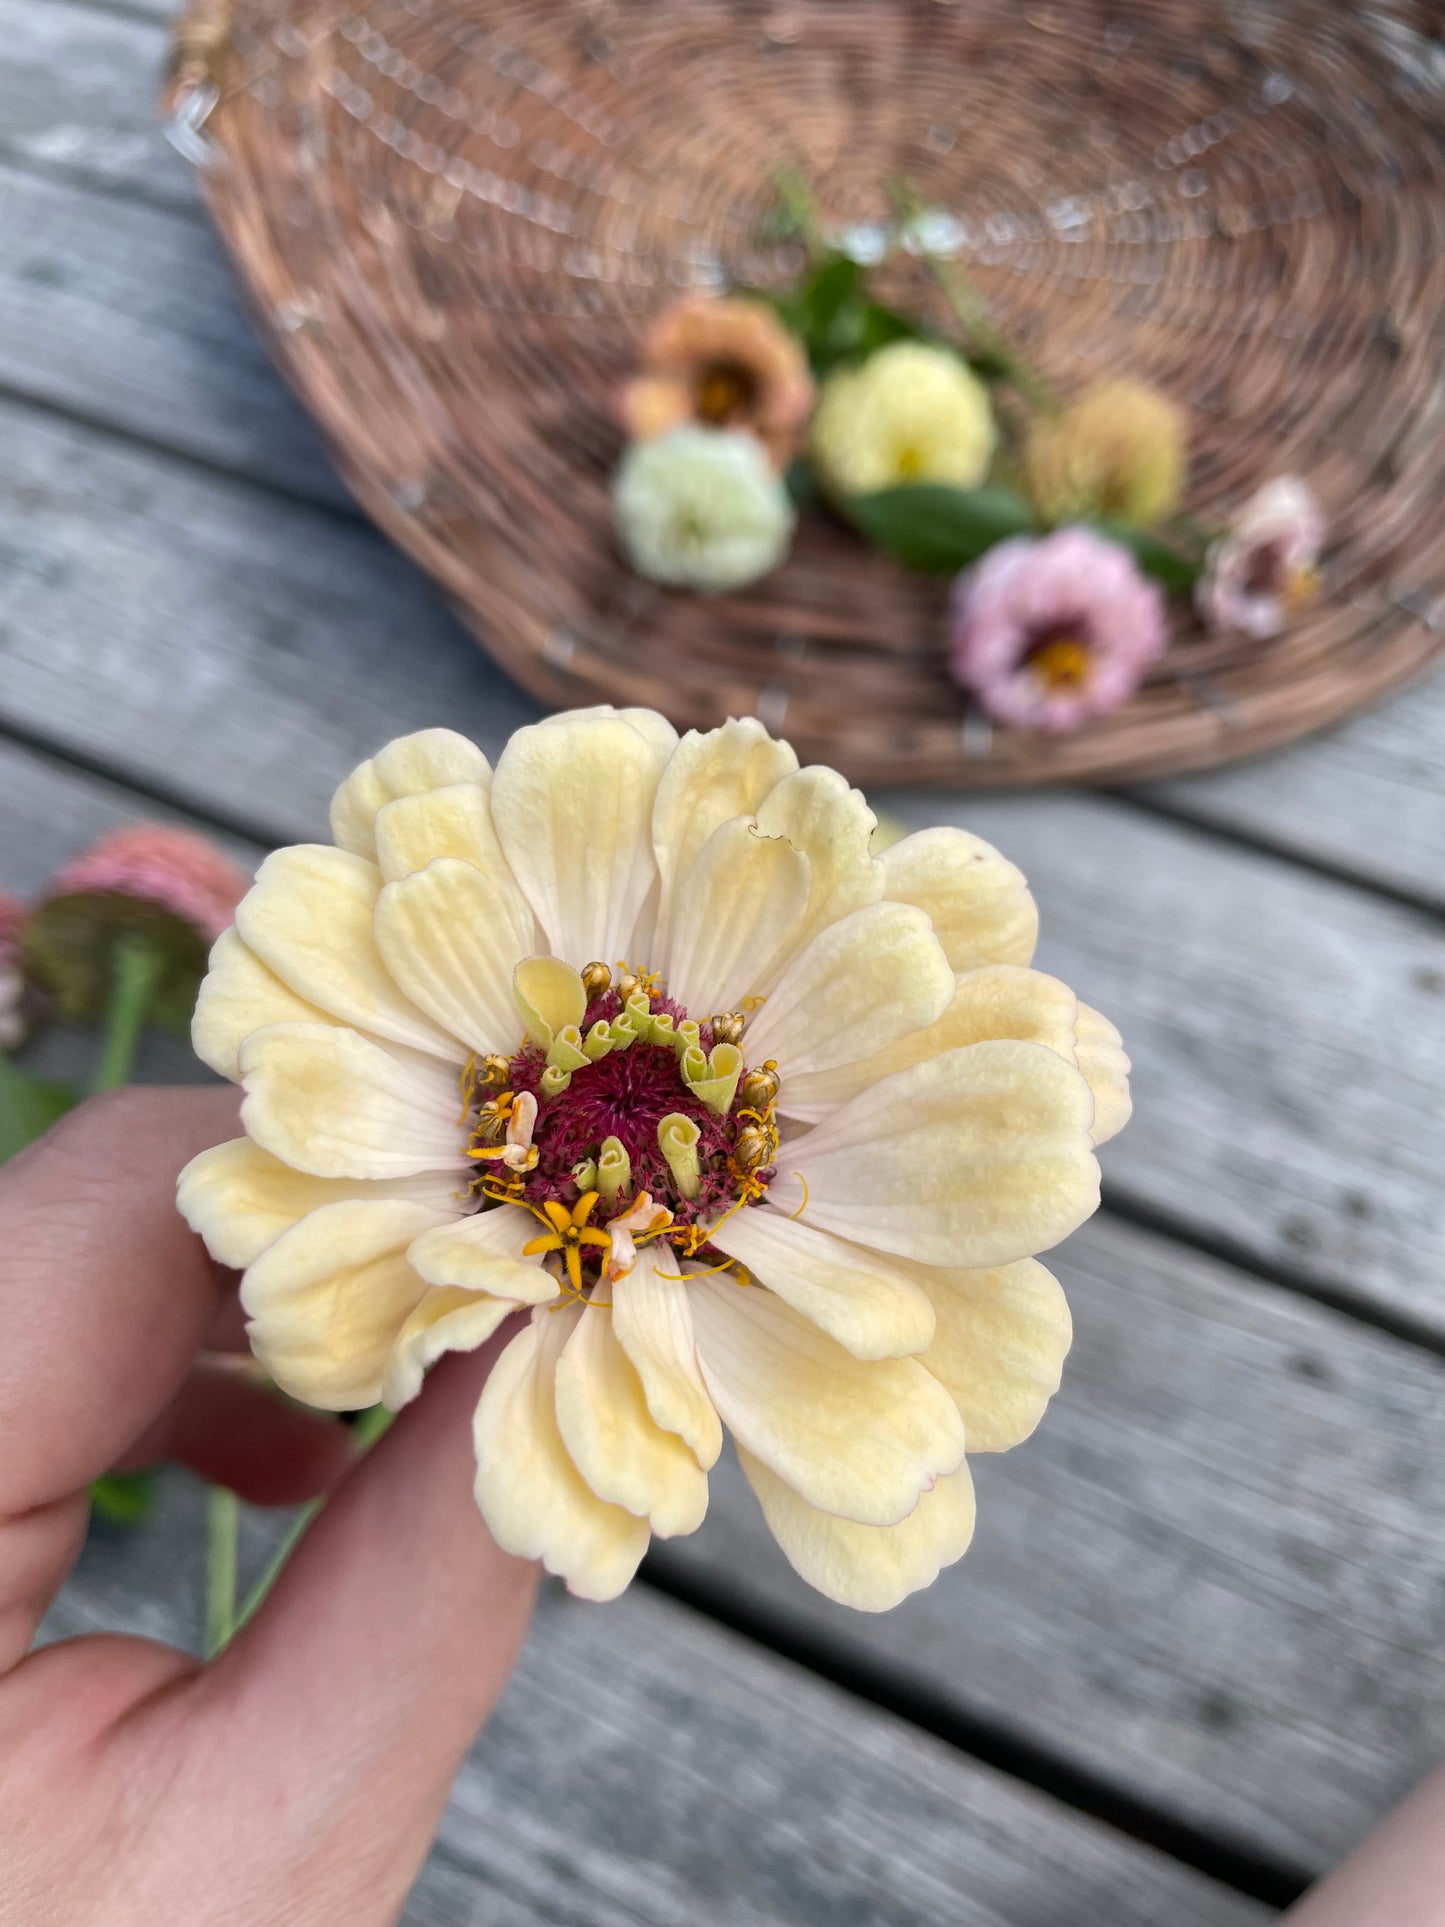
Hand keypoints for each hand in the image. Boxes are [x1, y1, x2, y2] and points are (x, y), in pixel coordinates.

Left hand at [0, 1088, 537, 1926]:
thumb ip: (427, 1570)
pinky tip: (285, 1457)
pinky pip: (42, 1340)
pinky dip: (181, 1365)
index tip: (517, 1221)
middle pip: (97, 1205)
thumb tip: (557, 1335)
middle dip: (319, 1230)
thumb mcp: (266, 1846)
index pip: (119, 1199)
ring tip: (407, 1389)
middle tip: (495, 1284)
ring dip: (265, 1297)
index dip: (340, 1178)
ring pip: (77, 1256)